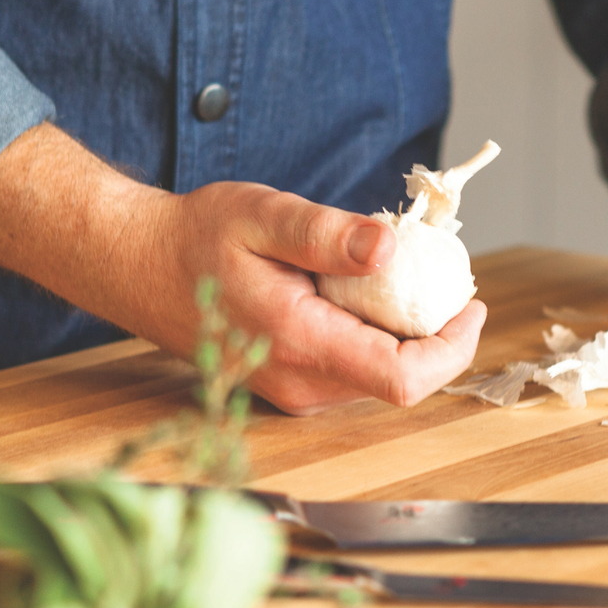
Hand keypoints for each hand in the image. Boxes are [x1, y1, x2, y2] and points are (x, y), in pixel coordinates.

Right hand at [126, 181, 485, 412]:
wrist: (137, 266)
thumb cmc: (195, 237)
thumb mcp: (262, 216)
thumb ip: (326, 234)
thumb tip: (390, 248)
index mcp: (301, 343)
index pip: (406, 379)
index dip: (454, 348)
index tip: (470, 303)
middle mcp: (300, 384)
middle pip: (401, 378)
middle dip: (431, 329)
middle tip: (430, 268)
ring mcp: (294, 391)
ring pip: (378, 374)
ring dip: (398, 329)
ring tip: (380, 273)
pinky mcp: (289, 385)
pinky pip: (352, 368)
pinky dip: (369, 332)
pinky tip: (346, 290)